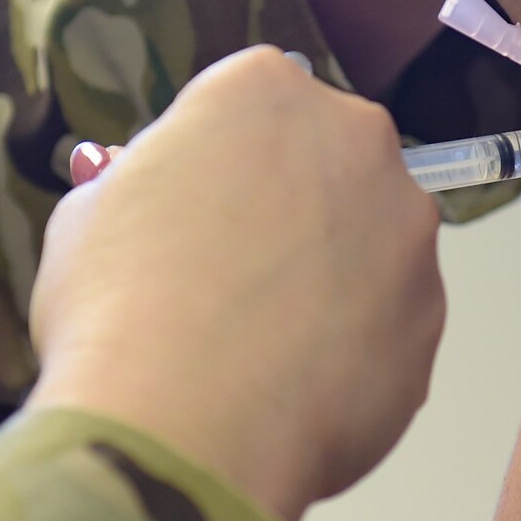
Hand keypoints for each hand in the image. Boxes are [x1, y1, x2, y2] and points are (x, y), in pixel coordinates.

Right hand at [28, 46, 445, 520]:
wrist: (181, 429)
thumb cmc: (116, 309)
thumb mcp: (89, 218)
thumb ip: (143, 185)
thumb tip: (162, 196)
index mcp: (266, 91)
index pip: (250, 106)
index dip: (215, 164)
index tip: (189, 212)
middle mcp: (356, 139)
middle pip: (326, 162)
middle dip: (290, 207)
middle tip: (227, 278)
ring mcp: (407, 227)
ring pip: (369, 241)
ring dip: (329, 277)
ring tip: (258, 347)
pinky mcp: (431, 313)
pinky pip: (388, 321)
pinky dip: (352, 347)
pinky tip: (294, 387)